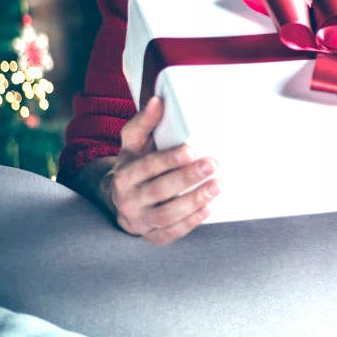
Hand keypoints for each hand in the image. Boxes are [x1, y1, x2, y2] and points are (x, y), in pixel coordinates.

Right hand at [100, 96, 219, 244]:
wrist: (119, 198)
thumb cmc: (134, 165)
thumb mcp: (133, 143)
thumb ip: (145, 123)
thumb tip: (158, 101)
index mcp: (125, 174)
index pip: (146, 167)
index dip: (168, 159)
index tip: (191, 150)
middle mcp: (128, 199)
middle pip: (158, 191)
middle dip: (186, 179)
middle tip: (212, 165)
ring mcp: (139, 220)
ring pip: (165, 215)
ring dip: (192, 202)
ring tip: (216, 187)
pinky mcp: (150, 235)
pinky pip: (169, 234)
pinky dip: (189, 224)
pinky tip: (207, 209)